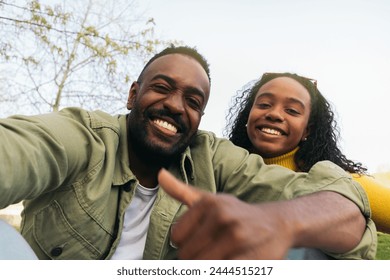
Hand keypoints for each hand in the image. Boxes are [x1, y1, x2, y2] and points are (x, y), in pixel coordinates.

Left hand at [158, 168, 292, 258]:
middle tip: (214, 248)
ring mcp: (235, 237)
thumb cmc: (237, 212)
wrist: (277, 223)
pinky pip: (220, 271)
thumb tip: (160, 174)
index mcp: (208, 203)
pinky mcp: (248, 258)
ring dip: (209, 265)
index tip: (201, 238)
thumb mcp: (210, 199)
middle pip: (186, 255)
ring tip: (222, 254)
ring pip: (200, 266)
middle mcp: (221, 216)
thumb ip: (181, 190)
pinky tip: (233, 260)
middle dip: (196, 257)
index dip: (186, 243)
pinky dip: (223, 268)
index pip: (176, 238)